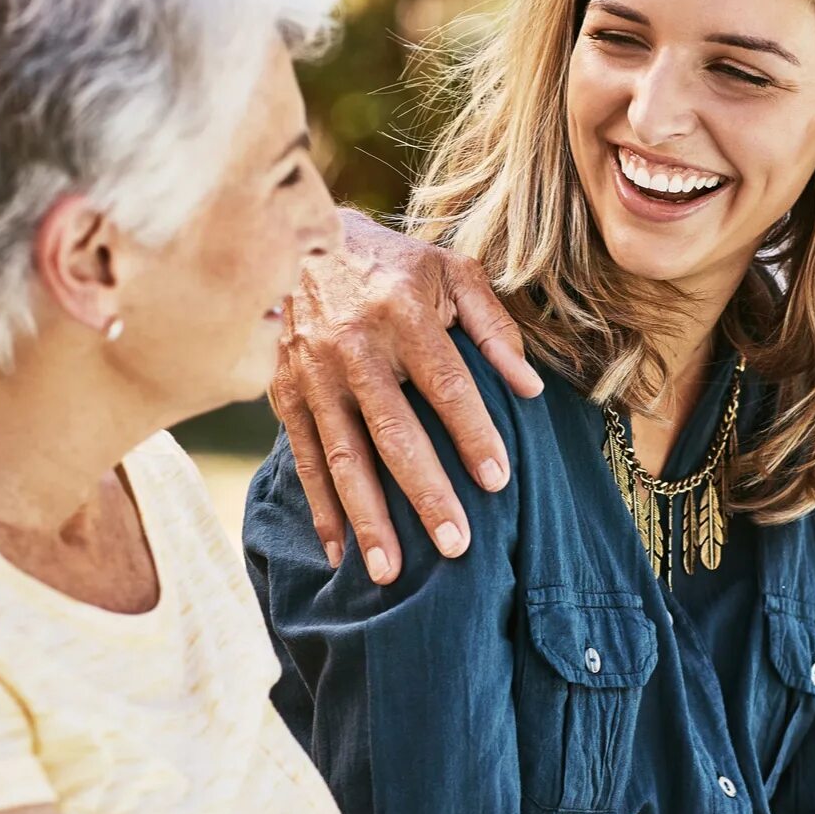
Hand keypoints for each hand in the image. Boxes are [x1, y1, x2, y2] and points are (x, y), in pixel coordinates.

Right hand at [269, 208, 541, 582]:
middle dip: (425, 494)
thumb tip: (530, 388)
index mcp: (402, 312)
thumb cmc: (394, 264)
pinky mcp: (284, 393)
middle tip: (455, 547)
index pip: (446, 384)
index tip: (497, 481)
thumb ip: (493, 328)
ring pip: (343, 457)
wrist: (299, 240)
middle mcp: (353, 346)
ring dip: (368, 518)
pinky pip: (305, 460)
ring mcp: (313, 374)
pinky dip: (321, 509)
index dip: (472, 433)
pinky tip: (341, 552)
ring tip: (391, 573)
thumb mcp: (451, 272)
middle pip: (394, 432)